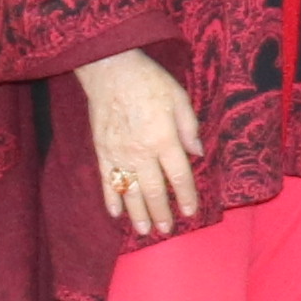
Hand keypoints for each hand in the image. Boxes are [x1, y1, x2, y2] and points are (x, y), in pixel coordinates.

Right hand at [78, 49, 202, 235]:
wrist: (109, 70)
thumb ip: (189, 127)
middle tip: (167, 230)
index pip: (179, 175)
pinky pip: (106, 180)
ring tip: (144, 231)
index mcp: (164, 138)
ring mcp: (119, 154)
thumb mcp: (179, 98)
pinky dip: (111, 198)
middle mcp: (141, 152)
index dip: (187, 196)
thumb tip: (198, 153)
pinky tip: (116, 214)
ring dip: (138, 213)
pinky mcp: (102, 151)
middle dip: (162, 212)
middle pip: (154, 190)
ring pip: (130, 191)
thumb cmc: (149, 81)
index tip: (191, 212)